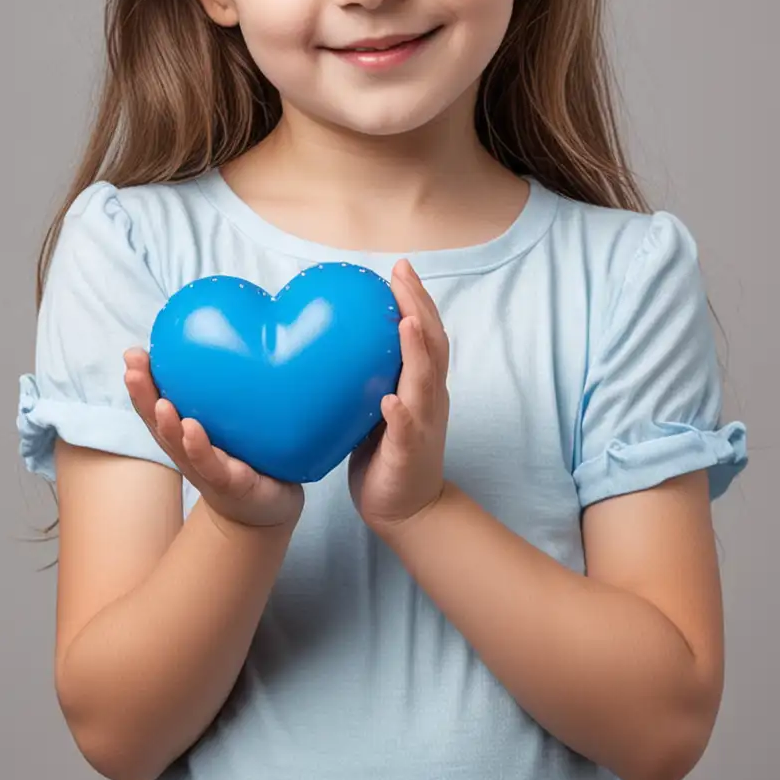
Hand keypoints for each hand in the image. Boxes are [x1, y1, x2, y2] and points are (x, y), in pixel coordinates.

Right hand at [123, 347, 304, 530]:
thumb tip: (243, 332)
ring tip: (162, 403)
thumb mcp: (235, 420)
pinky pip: (213, 465)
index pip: (156, 403)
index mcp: (185, 432)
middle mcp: (188, 450)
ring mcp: (207, 468)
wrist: (266, 508)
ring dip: (167, 424)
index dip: (141, 382)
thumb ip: (230, 385)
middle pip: (158, 422)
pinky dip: (199, 448)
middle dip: (143, 395)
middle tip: (133, 368)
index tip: (133, 354)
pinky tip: (193, 429)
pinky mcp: (231, 483)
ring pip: (180, 446)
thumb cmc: (250, 456)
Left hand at [347, 258, 449, 537]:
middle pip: (433, 345)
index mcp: (422, 385)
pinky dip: (401, 415)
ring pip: (425, 383)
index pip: (426, 333)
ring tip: (406, 322)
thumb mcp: (383, 404)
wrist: (409, 511)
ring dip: (417, 352)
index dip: (416, 299)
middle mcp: (429, 399)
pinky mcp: (408, 455)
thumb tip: (346, 337)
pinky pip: (407, 432)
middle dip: (419, 307)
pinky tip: (389, 400)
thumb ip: (375, 373)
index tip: (400, 268)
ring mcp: (422, 426)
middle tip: (403, 275)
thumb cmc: (390, 454)